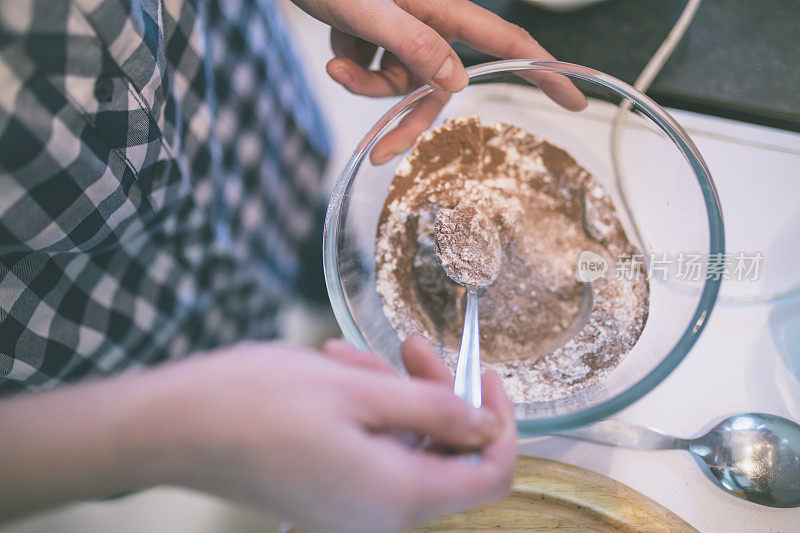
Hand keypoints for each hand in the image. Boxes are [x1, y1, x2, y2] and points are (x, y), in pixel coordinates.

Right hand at [172, 337, 515, 531]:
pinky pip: (369, 450)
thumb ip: (433, 411)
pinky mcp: (326, 493)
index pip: (490, 472)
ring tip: (351, 353)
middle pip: (444, 453)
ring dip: (390, 394)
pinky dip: (363, 410)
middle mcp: (380, 515)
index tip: (484, 375)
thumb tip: (485, 426)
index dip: (499, 422)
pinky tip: (336, 372)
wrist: (173, 427)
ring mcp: (350, 507)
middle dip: (435, 393)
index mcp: (398, 496)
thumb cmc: (258, 403)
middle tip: (410, 345)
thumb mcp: (358, 391)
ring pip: (403, 445)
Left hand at [292, 0, 586, 163]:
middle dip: (405, 119)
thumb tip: (456, 83)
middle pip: (438, 87)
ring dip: (367, 86)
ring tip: (337, 64)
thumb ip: (415, 45)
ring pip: (401, 82)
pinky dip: (354, 66)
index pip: (506, 43)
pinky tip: (337, 43)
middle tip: (378, 153)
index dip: (544, 71)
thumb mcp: (370, 10)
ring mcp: (405, 29)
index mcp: (442, 9)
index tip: (574, 98)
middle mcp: (430, 21)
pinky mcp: (381, 34)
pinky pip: (377, 68)